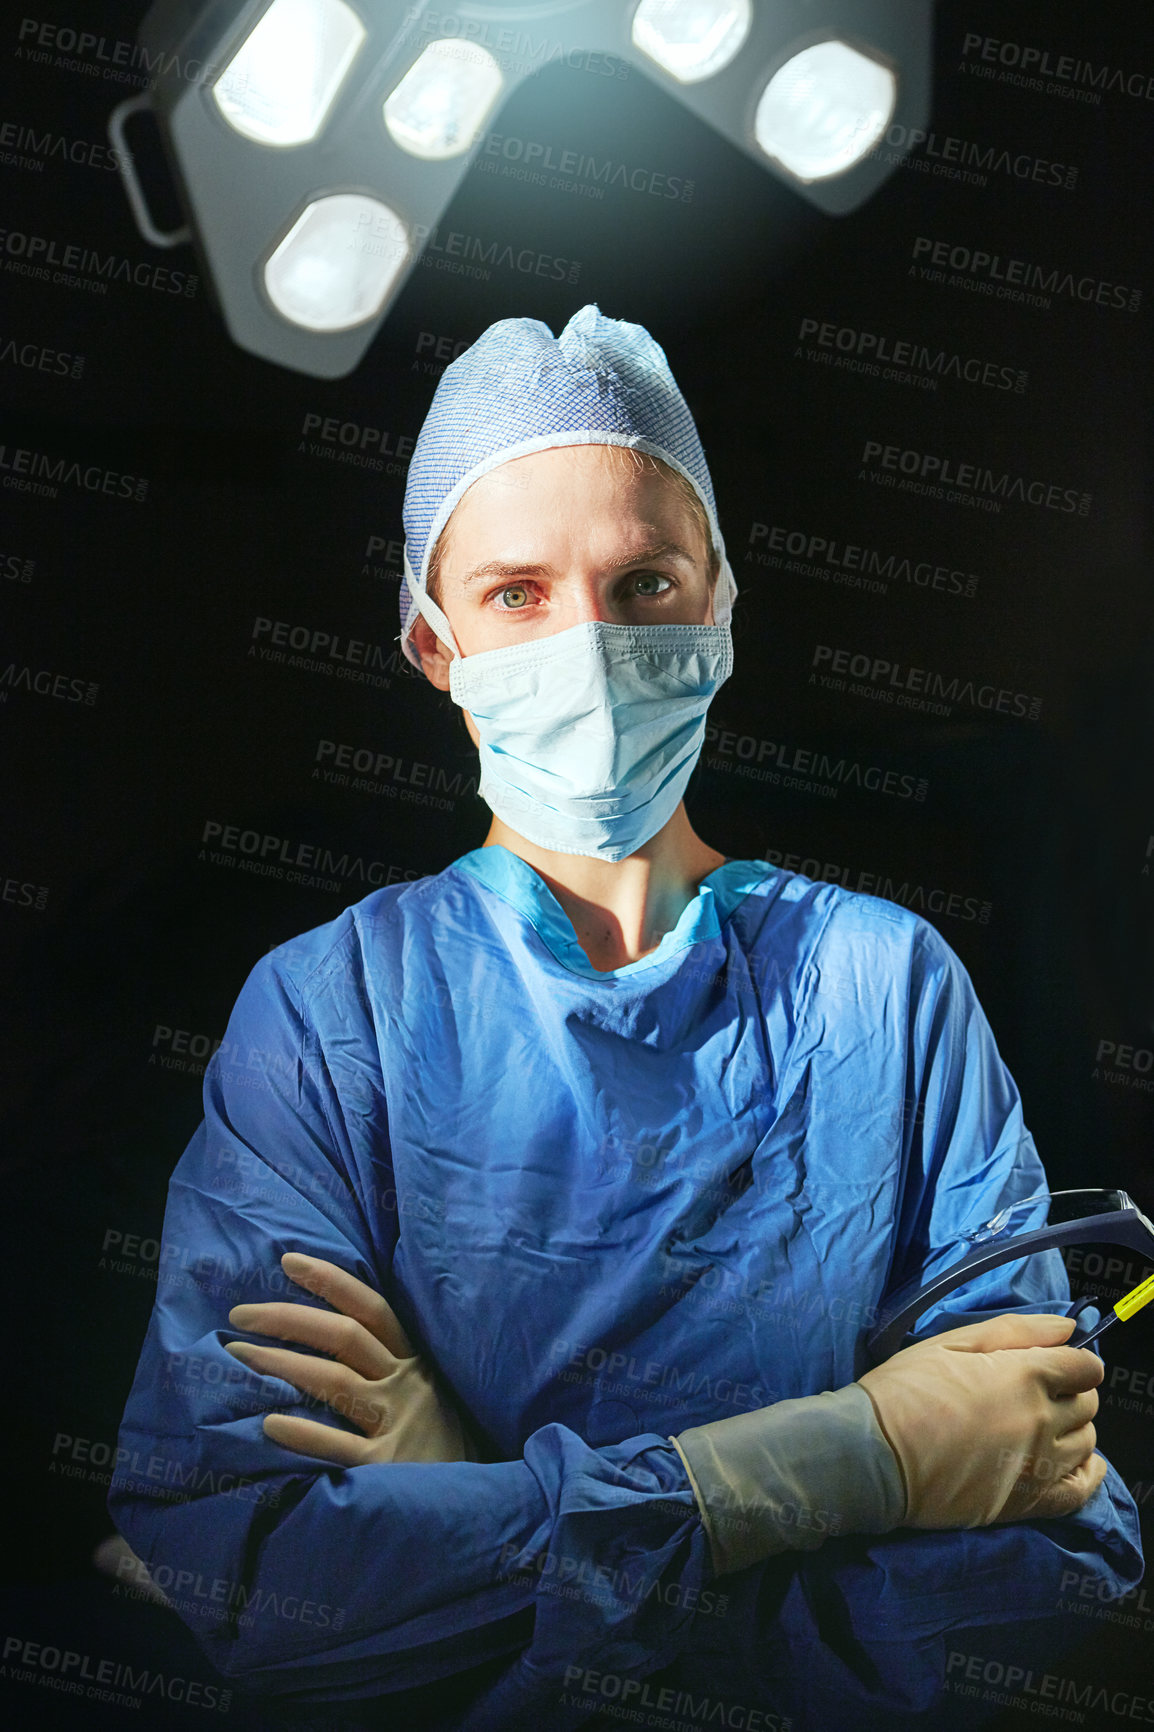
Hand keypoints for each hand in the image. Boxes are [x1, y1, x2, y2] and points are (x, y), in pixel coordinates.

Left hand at [224, 1252, 478, 1465]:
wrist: (476, 1506)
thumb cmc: (442, 1449)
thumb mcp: (426, 1396)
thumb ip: (388, 1369)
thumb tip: (327, 1338)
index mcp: (415, 1363)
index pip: (370, 1308)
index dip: (330, 1280)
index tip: (288, 1261)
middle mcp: (407, 1384)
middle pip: (344, 1335)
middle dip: (288, 1317)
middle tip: (240, 1313)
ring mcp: (399, 1422)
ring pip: (335, 1379)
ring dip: (283, 1363)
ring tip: (239, 1356)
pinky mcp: (389, 1466)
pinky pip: (338, 1444)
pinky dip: (303, 1432)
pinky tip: (269, 1425)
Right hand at [858, 1311, 1106, 1527]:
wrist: (874, 1455)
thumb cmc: (906, 1388)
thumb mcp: (950, 1342)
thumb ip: (1015, 1330)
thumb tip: (1070, 1327)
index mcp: (1026, 1375)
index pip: (1084, 1366)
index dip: (1073, 1362)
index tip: (1053, 1365)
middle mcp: (1044, 1420)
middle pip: (1088, 1404)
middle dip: (1071, 1392)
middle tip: (1036, 1393)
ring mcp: (1040, 1465)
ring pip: (1087, 1443)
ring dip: (1072, 1429)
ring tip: (1037, 1426)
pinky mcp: (1029, 1503)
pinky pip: (1081, 1490)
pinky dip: (1086, 1474)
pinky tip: (1068, 1463)